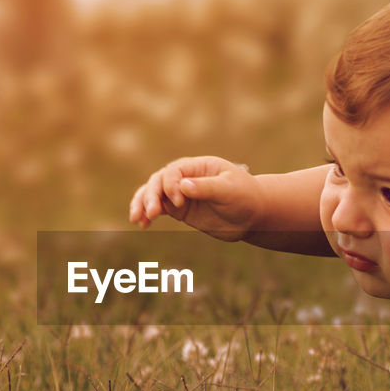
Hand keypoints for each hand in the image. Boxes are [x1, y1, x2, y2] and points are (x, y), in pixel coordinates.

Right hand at [128, 156, 262, 241]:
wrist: (252, 215)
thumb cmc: (245, 197)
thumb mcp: (229, 190)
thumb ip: (206, 187)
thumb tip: (182, 185)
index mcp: (197, 166)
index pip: (173, 171)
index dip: (171, 185)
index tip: (179, 202)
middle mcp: (185, 177)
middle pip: (158, 182)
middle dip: (151, 196)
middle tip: (152, 213)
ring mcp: (181, 193)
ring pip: (153, 194)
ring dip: (143, 204)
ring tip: (137, 219)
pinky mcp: (180, 209)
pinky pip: (159, 208)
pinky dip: (148, 215)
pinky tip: (142, 224)